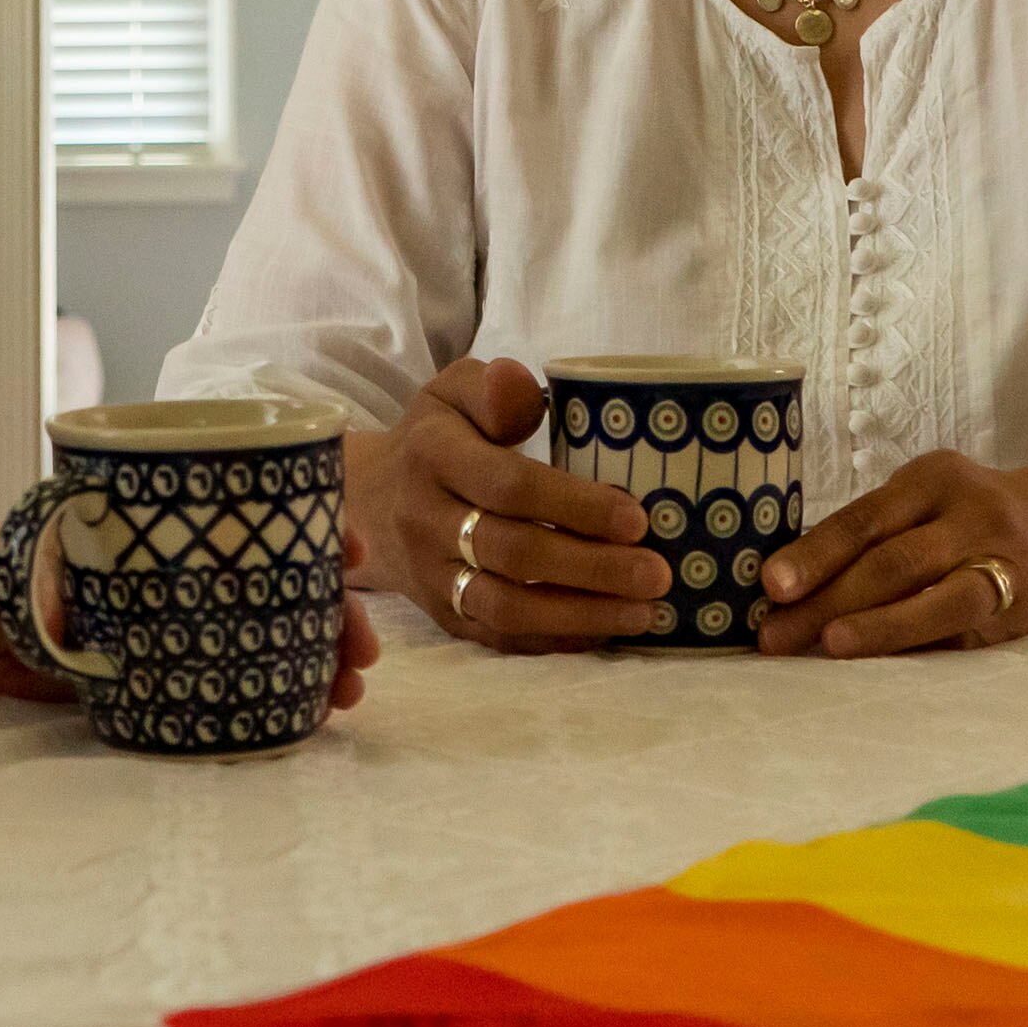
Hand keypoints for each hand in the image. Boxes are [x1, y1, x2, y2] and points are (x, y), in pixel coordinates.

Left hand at [0, 526, 382, 717]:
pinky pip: (225, 688)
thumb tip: (75, 590)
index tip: (349, 551)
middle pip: (276, 585)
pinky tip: (308, 717)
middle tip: (363, 646)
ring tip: (350, 691)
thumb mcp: (18, 552)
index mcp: (159, 524)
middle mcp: (176, 573)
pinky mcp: (153, 682)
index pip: (252, 519)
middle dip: (332, 611)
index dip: (311, 532)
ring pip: (264, 638)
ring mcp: (170, 628)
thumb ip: (48, 565)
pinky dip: (272, 698)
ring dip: (316, 658)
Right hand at [348, 359, 670, 652]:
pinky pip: (497, 637)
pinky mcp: (441, 614)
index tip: (636, 518)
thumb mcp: (452, 390)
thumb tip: (524, 393)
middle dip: (591, 568)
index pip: (507, 486)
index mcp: (433, 455)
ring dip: (579, 615)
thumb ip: (492, 386)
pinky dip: (553, 640)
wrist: (370, 500)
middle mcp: (425, 520)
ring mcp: (429, 575)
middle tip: (657, 574)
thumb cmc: (436, 438)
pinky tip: (603, 631)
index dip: (574, 505)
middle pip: (513, 553)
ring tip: (643, 613)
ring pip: (504, 607)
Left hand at [753, 450, 1027, 657]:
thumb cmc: (960, 518)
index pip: (865, 518)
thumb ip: (868, 533)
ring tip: (827, 648)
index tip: (771, 584)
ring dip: (876, 629)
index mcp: (934, 478)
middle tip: (775, 635)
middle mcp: (971, 516)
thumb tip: (783, 586)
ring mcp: (1001, 565)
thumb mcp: (920, 501)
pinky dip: (915, 650)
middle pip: (893, 562)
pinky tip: (877, 668)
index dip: (816, 553)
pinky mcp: (1015, 613)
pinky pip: (959, 634)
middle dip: (828, 602)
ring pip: (936, 601)